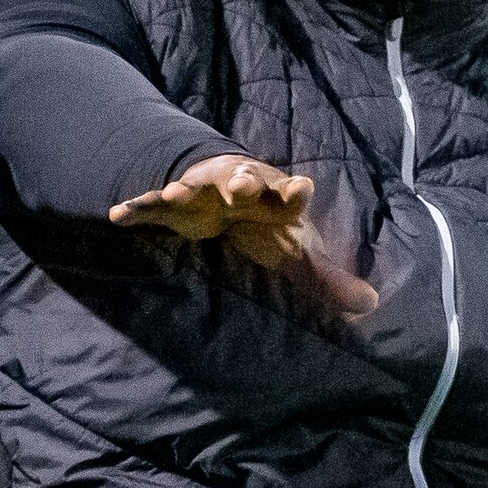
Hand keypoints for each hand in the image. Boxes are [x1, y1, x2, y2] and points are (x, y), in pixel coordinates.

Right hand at [110, 154, 378, 315]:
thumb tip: (370, 305)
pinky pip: (151, 205)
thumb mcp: (297, 251)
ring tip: (173, 193)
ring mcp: (204, 190)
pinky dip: (136, 208)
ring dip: (184, 188)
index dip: (295, 193)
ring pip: (194, 186)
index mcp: (275, 198)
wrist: (227, 190)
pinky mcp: (174, 201)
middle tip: (239, 188)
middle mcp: (240, 187)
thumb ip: (328, 278)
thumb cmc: (267, 222)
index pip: (290, 194)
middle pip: (242, 181)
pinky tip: (118, 216)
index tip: (302, 188)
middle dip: (240, 183)